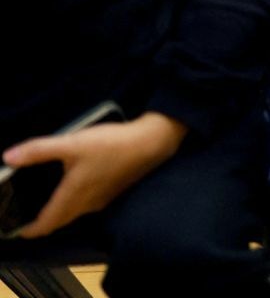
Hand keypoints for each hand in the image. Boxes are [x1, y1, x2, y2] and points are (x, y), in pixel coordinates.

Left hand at [2, 112, 186, 237]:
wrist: (151, 143)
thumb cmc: (110, 145)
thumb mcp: (72, 143)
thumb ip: (39, 150)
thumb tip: (7, 158)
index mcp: (72, 196)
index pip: (45, 224)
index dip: (28, 230)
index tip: (14, 229)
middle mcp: (86, 204)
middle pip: (59, 221)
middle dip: (41, 223)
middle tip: (24, 216)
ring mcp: (101, 200)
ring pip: (73, 214)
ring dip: (58, 214)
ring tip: (46, 203)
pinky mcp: (112, 192)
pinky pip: (86, 206)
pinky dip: (73, 204)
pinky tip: (73, 189)